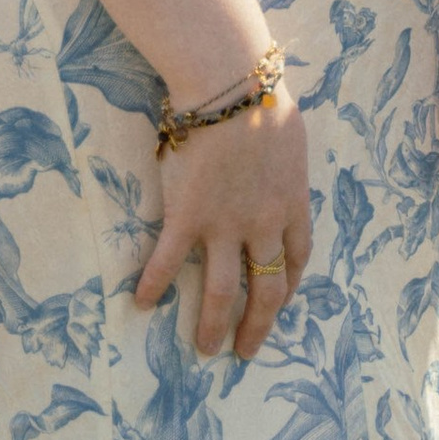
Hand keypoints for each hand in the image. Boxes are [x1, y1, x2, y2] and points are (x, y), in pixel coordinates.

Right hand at [133, 89, 311, 358]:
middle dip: (257, 325)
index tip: (281, 302)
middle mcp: (262, 225)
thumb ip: (287, 173)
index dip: (290, 286)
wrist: (230, 88)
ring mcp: (224, 224)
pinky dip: (154, 284)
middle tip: (246, 351)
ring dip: (212, 323)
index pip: (297, 259)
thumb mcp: (292, 142)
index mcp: (292, 205)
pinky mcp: (187, 216)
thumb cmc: (264, 102)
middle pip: (266, 289)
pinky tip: (141, 303)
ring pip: (220, 290)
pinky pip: (167, 261)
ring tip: (204, 348)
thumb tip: (283, 178)